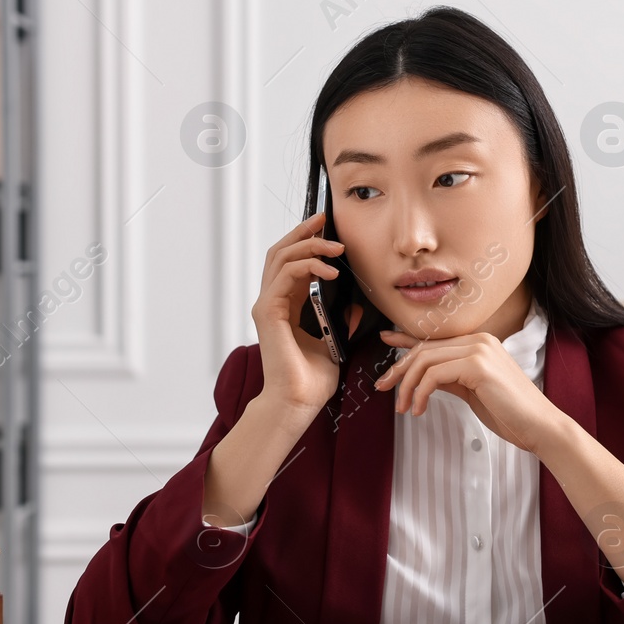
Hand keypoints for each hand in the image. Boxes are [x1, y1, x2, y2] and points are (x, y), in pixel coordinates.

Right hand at [251, 212, 362, 416]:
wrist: (298, 403)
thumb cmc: (312, 381)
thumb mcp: (335, 343)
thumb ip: (341, 322)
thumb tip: (356, 306)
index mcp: (286, 307)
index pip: (290, 263)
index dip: (306, 242)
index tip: (327, 229)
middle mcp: (272, 302)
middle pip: (280, 252)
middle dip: (303, 232)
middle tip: (325, 220)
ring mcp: (267, 306)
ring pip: (280, 257)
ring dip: (309, 246)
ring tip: (335, 247)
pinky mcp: (268, 312)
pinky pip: (285, 275)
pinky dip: (308, 267)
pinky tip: (330, 271)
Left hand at [374, 329, 564, 453]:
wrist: (539, 426)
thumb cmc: (509, 413)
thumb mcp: (472, 391)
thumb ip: (450, 378)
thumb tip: (424, 376)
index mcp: (479, 343)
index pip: (435, 339)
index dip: (406, 339)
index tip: (385, 341)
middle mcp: (479, 340)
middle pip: (425, 348)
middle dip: (399, 369)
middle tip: (383, 388)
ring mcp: (479, 349)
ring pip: (425, 360)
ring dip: (408, 386)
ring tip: (404, 408)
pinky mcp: (477, 364)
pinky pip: (434, 375)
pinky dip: (421, 393)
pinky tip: (420, 409)